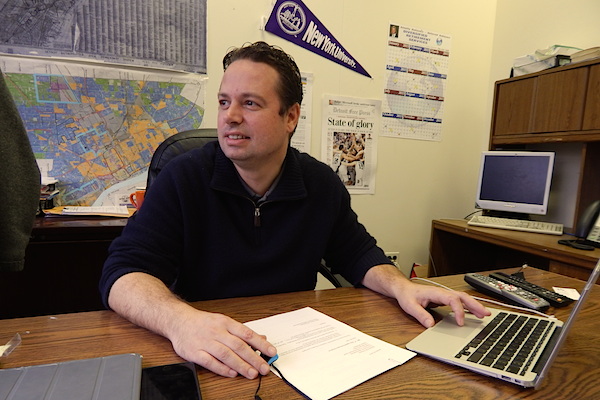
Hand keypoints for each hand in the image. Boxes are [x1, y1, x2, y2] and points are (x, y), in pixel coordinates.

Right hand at [107, 273, 276, 379]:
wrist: (178, 321)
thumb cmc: (204, 323)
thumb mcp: (224, 322)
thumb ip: (242, 332)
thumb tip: (262, 339)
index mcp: (226, 323)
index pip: (247, 333)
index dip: (260, 343)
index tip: (271, 352)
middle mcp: (217, 332)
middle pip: (238, 346)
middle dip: (253, 358)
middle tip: (264, 368)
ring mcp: (205, 342)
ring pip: (226, 355)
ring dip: (240, 365)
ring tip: (252, 374)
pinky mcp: (194, 352)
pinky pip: (209, 362)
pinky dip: (221, 368)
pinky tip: (232, 373)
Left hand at [394, 281, 489, 327]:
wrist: (404, 289)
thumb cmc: (407, 295)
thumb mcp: (410, 306)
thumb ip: (420, 315)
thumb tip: (431, 325)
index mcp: (436, 293)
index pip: (452, 299)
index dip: (458, 310)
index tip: (461, 322)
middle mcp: (442, 292)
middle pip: (462, 297)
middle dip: (475, 305)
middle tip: (486, 314)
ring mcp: (445, 295)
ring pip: (463, 298)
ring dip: (475, 306)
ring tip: (486, 315)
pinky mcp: (445, 299)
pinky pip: (460, 302)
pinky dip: (469, 307)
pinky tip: (475, 313)